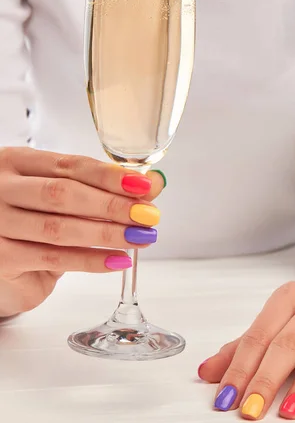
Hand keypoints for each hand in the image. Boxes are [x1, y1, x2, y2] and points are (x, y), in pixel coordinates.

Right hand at [0, 147, 164, 316]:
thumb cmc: (32, 222)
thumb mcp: (62, 198)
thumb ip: (101, 188)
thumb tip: (152, 184)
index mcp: (17, 163)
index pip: (70, 164)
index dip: (109, 176)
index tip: (143, 186)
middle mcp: (2, 189)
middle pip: (63, 193)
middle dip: (111, 205)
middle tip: (146, 215)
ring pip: (59, 228)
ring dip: (106, 233)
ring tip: (138, 237)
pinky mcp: (0, 259)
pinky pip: (54, 259)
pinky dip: (91, 260)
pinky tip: (117, 259)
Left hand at [198, 280, 294, 419]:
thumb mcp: (277, 324)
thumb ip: (242, 347)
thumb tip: (206, 372)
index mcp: (287, 298)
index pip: (258, 336)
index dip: (239, 368)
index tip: (225, 397)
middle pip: (286, 344)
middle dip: (265, 379)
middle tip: (250, 409)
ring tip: (288, 411)